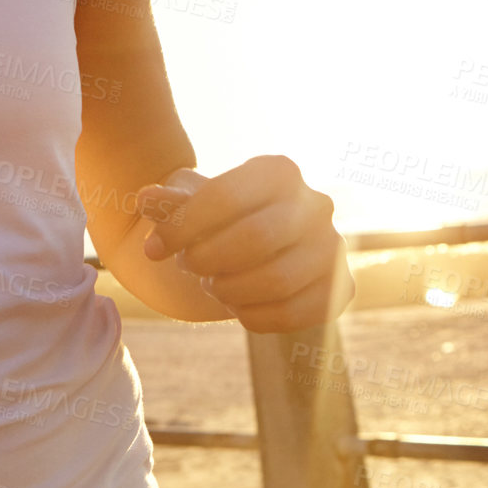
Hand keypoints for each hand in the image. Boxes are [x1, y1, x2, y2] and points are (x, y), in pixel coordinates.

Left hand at [134, 155, 354, 332]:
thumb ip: (171, 203)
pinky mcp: (340, 290)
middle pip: (255, 239)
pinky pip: (294, 314)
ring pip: (277, 280)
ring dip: (229, 290)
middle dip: (208, 259)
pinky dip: (254, 316)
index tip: (153, 248)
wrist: (254, 246)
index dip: (182, 226)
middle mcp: (316, 204)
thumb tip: (146, 199)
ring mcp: (334, 248)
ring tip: (213, 284)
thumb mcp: (191, 204)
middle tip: (187, 266)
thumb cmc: (218, 219)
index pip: (226, 196)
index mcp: (279, 171)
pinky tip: (236, 305)